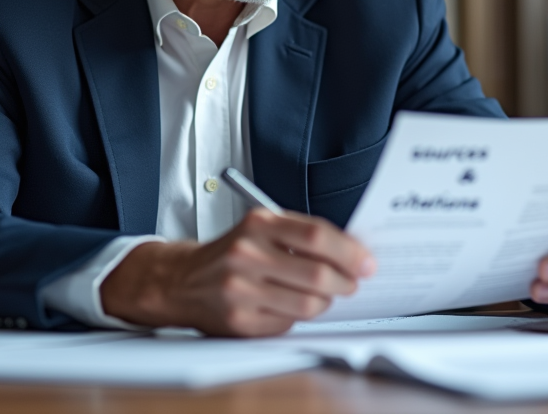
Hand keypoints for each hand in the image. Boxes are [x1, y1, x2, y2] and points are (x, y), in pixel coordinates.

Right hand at [99, 209, 375, 335]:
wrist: (181, 279)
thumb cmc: (231, 251)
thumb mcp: (261, 227)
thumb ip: (302, 233)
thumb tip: (353, 249)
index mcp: (258, 224)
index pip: (317, 237)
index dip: (350, 252)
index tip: (366, 262)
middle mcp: (247, 255)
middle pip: (318, 274)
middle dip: (345, 281)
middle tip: (352, 282)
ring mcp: (241, 290)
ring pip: (308, 304)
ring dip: (325, 302)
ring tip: (322, 294)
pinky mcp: (240, 320)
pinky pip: (289, 322)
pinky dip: (298, 315)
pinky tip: (290, 304)